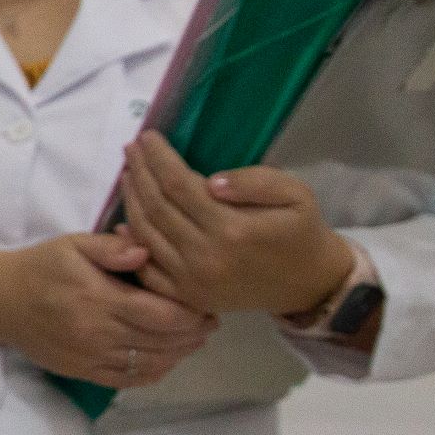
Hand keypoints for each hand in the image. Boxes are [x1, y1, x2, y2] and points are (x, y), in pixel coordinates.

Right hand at [0, 231, 217, 388]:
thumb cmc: (41, 267)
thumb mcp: (72, 244)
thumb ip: (111, 247)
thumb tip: (146, 251)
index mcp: (98, 298)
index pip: (161, 313)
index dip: (192, 313)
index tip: (207, 304)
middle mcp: (97, 332)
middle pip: (162, 341)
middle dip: (193, 333)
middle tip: (209, 321)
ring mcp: (90, 356)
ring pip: (150, 364)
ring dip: (179, 354)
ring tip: (194, 339)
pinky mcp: (83, 371)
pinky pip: (128, 380)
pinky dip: (154, 372)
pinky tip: (166, 359)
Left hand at [120, 133, 353, 317]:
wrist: (308, 284)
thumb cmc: (301, 231)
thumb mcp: (296, 195)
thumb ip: (255, 182)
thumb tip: (212, 181)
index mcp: (233, 230)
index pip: (180, 186)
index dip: (159, 159)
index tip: (148, 136)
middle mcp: (206, 257)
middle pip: (157, 208)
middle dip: (140, 173)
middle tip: (131, 148)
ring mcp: (192, 281)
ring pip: (146, 235)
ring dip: (132, 201)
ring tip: (129, 173)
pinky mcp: (187, 297)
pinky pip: (148, 270)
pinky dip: (132, 245)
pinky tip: (125, 221)